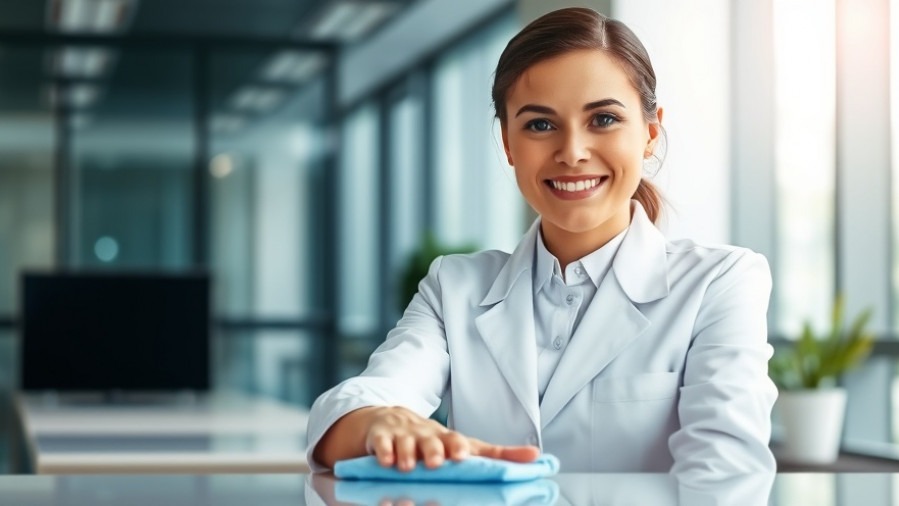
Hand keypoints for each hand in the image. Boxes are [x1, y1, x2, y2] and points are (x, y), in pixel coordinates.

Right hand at [364, 406, 539, 470]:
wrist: (387, 421)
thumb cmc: (431, 439)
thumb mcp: (463, 445)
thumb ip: (498, 455)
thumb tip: (537, 457)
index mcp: (447, 438)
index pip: (457, 441)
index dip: (459, 447)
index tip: (463, 455)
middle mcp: (426, 434)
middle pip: (431, 440)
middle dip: (434, 449)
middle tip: (437, 461)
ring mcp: (402, 435)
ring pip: (405, 443)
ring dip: (408, 452)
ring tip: (409, 465)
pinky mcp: (381, 437)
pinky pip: (380, 443)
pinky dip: (383, 451)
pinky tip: (385, 460)